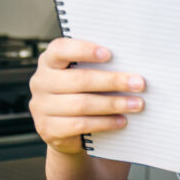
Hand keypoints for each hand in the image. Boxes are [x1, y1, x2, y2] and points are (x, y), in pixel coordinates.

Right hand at [28, 38, 144, 153]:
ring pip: (82, 104)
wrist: (65, 130)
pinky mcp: (48, 129)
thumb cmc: (80, 93)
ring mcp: (41, 107)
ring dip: (113, 103)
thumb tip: (130, 64)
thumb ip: (97, 66)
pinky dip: (104, 123)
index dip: (84, 50)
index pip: (61, 49)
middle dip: (113, 81)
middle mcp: (41, 82)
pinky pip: (80, 125)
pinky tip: (121, 120)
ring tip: (135, 104)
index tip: (109, 54)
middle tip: (138, 83)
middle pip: (79, 80)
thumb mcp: (82, 75)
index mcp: (49, 61)